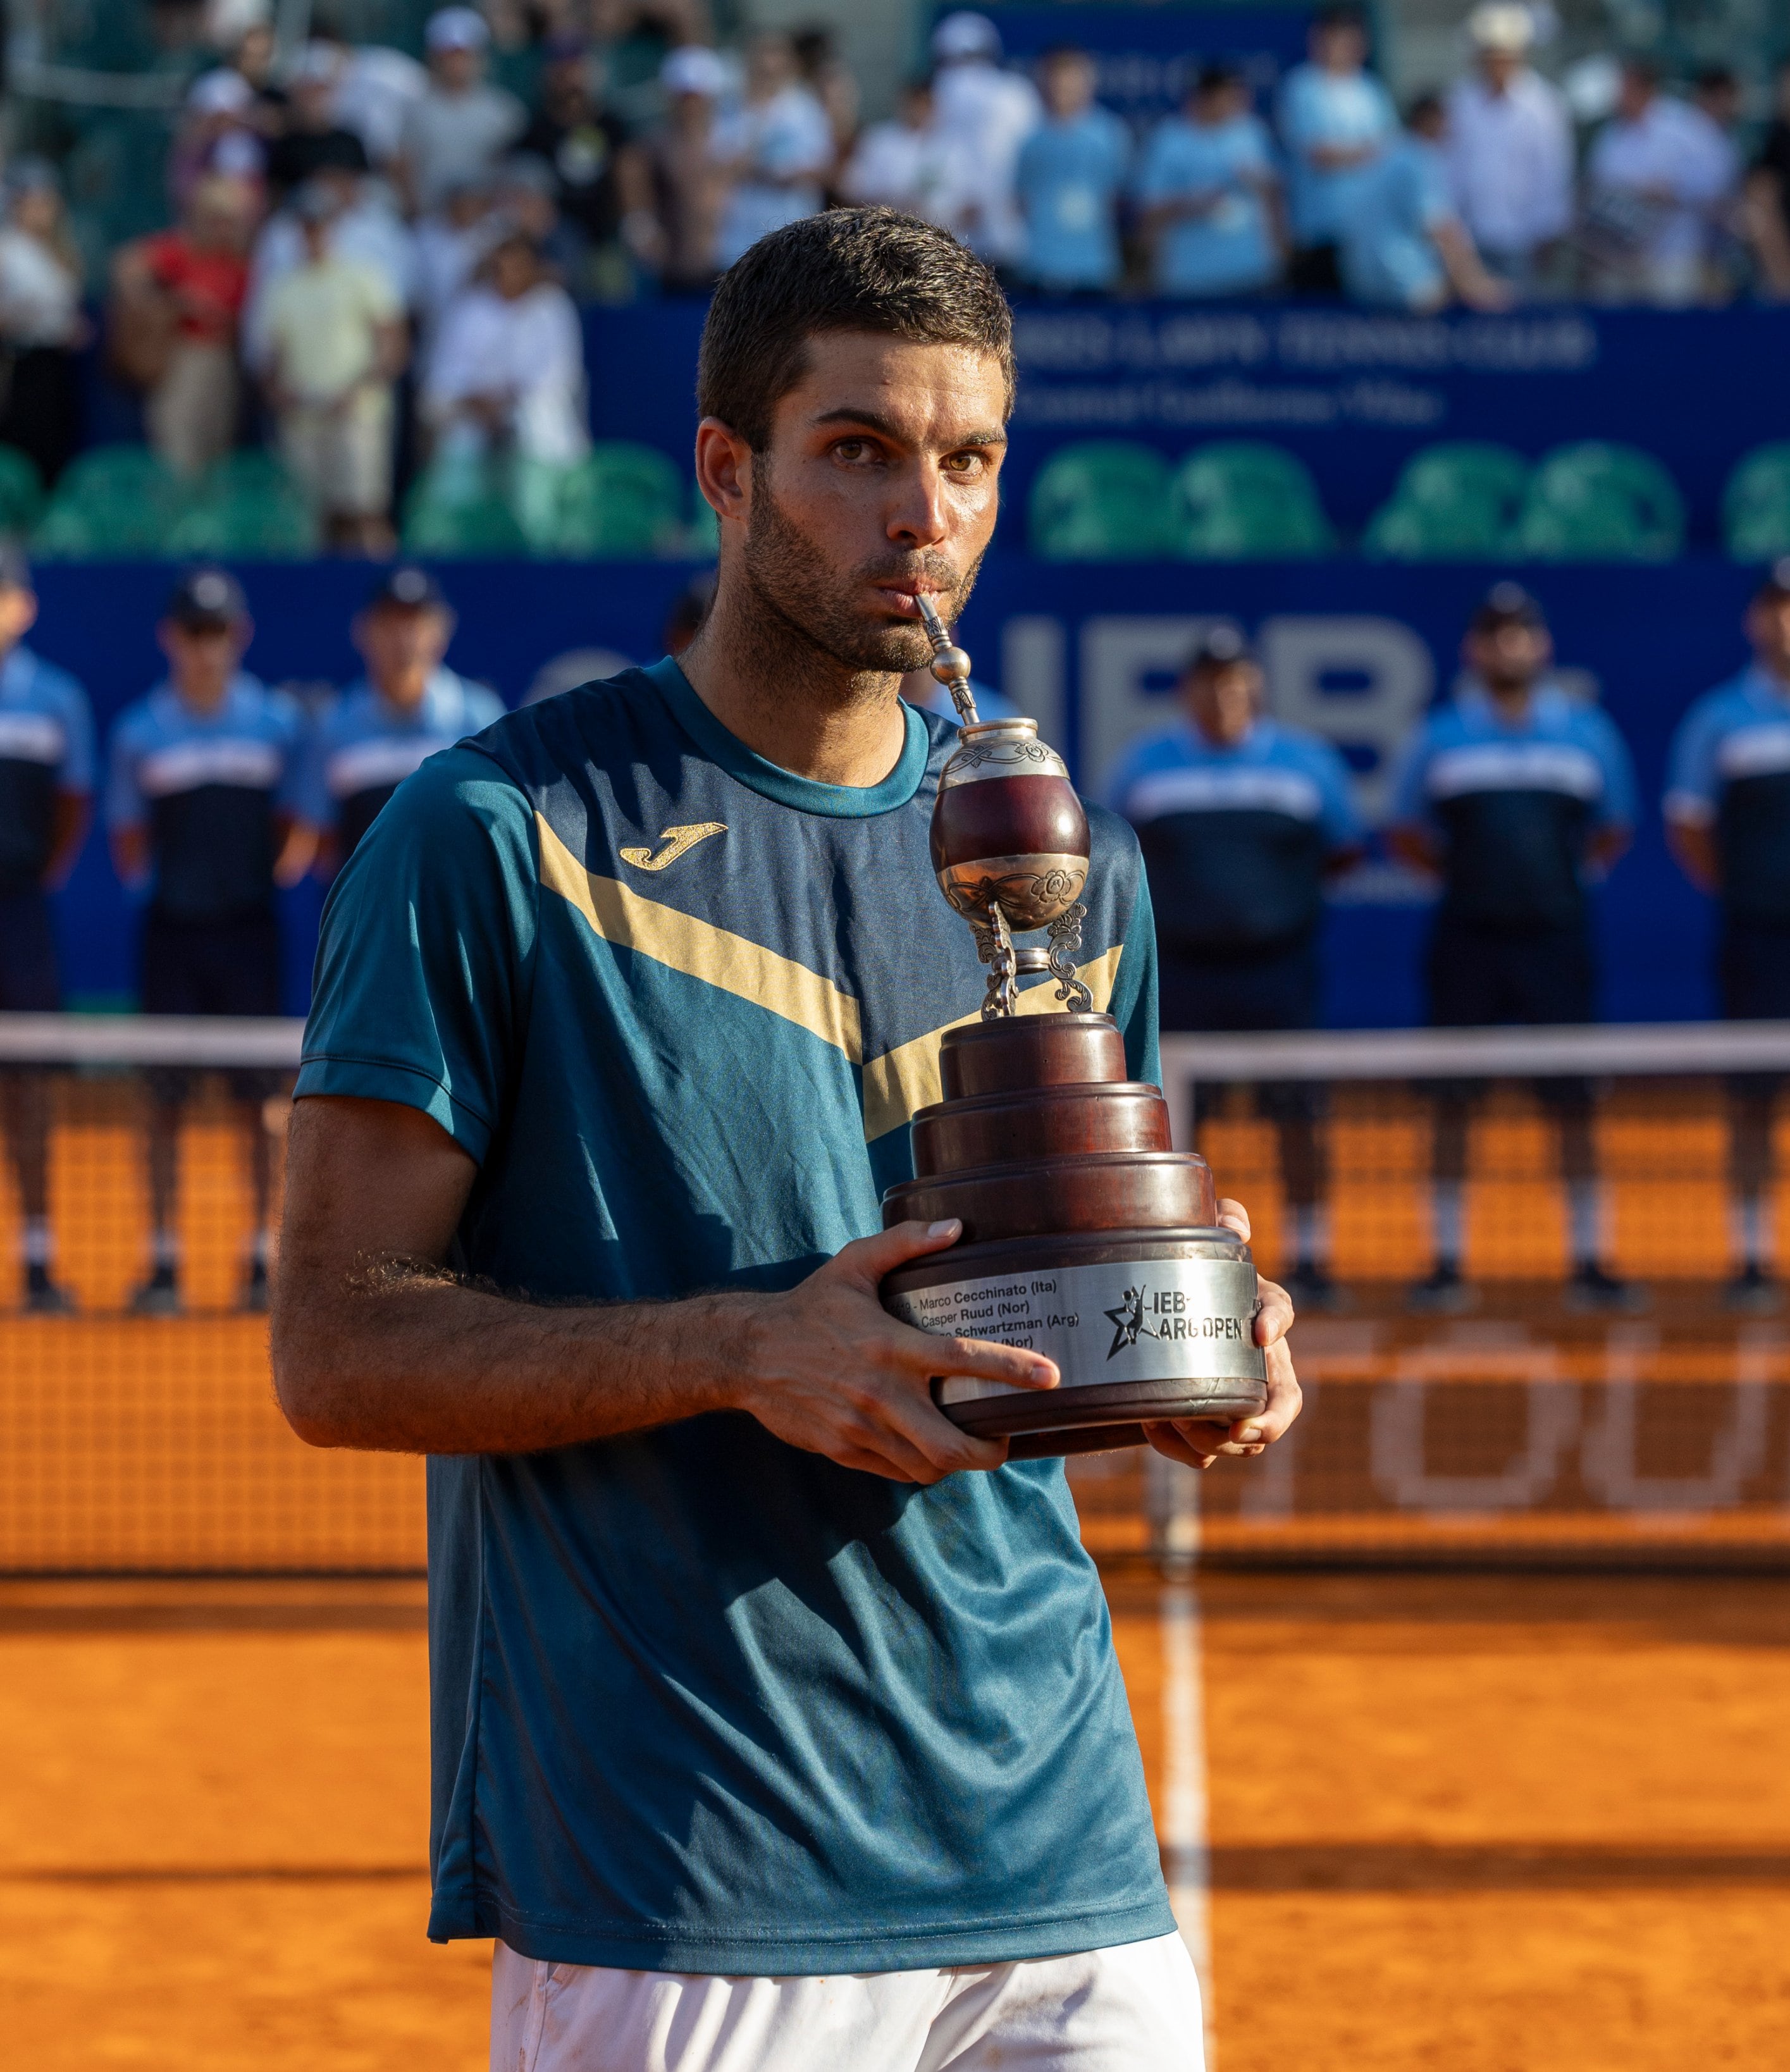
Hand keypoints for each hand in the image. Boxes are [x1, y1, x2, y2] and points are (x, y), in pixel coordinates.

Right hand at [731, 1219, 1059, 1483]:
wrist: (747, 1353)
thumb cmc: (809, 1305)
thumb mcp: (853, 1264)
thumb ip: (906, 1242)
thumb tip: (957, 1227)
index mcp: (891, 1345)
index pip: (964, 1359)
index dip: (1012, 1370)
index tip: (1050, 1378)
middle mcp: (880, 1393)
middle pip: (950, 1445)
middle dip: (990, 1452)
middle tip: (1005, 1439)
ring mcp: (861, 1428)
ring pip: (926, 1466)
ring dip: (955, 1462)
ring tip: (970, 1446)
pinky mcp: (843, 1450)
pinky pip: (895, 1472)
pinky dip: (919, 1467)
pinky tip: (926, 1451)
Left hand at [1143, 1197, 1301, 1470]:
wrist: (1154, 1319)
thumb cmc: (1188, 1277)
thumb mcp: (1205, 1244)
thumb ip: (1223, 1220)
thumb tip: (1235, 1222)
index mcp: (1259, 1313)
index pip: (1282, 1313)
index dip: (1277, 1324)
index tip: (1261, 1332)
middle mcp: (1258, 1364)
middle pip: (1279, 1408)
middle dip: (1260, 1424)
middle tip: (1230, 1424)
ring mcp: (1235, 1401)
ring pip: (1242, 1441)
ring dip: (1210, 1439)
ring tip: (1172, 1418)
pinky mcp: (1205, 1427)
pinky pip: (1203, 1453)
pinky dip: (1179, 1449)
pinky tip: (1153, 1427)